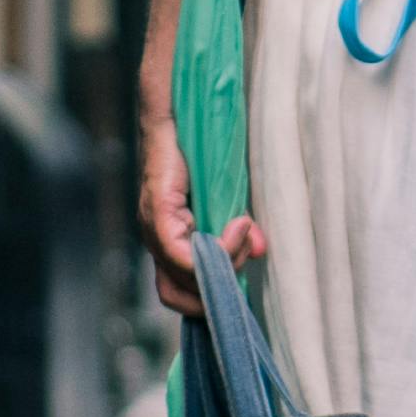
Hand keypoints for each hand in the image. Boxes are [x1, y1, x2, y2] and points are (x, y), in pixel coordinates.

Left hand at [137, 137, 264, 319]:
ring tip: (247, 235)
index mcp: (167, 244)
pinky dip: (217, 249)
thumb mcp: (227, 203)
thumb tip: (261, 250)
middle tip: (247, 258)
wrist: (178, 117)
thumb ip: (240, 232)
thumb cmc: (200, 157)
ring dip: (225, 265)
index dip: (209, 299)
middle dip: (215, 293)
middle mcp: (154, 241)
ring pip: (185, 276)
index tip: (240, 282)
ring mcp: (153, 228)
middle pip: (176, 295)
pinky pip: (181, 253)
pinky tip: (240, 226)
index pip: (177, 294)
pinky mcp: (159, 212)